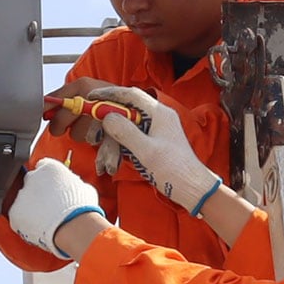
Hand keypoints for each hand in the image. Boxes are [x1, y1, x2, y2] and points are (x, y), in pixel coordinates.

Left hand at [7, 160, 108, 258]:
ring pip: (23, 200)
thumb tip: (76, 187)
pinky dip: (25, 222)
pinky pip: (17, 216)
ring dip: (31, 208)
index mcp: (49, 167)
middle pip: (31, 182)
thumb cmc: (82, 209)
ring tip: (45, 219)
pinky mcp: (15, 212)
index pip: (43, 167)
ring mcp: (22, 195)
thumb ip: (74, 184)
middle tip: (49, 205)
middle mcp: (32, 177)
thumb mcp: (85, 188)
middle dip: (38, 192)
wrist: (73, 226)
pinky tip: (37, 226)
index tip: (51, 187)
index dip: (48, 179)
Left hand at [43, 77, 124, 146]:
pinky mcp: (106, 128)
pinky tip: (97, 131)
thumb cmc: (107, 101)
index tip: (44, 115)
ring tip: (88, 126)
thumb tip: (44, 110)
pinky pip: (88, 140)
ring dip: (78, 133)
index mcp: (82, 85)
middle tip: (64, 126)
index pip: (53, 99)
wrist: (135, 107)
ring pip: (74, 133)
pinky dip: (91, 139)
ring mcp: (98, 113)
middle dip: (59, 126)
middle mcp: (89, 97)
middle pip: (60, 119)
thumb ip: (65, 99)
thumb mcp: (87, 92)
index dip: (45, 110)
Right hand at [96, 86, 222, 215]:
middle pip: (125, 112)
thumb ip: (125, 131)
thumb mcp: (146, 151)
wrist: (192, 188)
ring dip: (112, 145)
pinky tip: (112, 166)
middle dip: (107, 126)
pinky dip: (120, 151)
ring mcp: (155, 130)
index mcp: (159, 113)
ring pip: (125, 129)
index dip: (109, 94)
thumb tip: (107, 117)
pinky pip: (130, 141)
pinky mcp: (153, 143)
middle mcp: (157, 118)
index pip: (130, 95)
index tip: (91, 98)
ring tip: (105, 165)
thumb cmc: (174, 170)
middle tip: (93, 138)